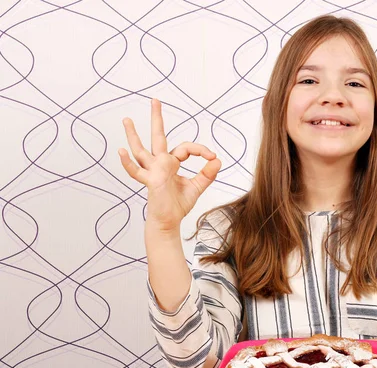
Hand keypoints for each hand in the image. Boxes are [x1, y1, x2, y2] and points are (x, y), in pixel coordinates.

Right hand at [118, 99, 220, 230]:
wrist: (169, 221)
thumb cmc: (178, 204)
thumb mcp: (197, 187)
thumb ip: (207, 174)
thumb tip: (218, 160)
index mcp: (172, 162)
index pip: (186, 148)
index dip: (201, 150)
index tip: (212, 157)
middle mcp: (160, 163)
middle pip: (158, 137)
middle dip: (157, 119)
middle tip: (155, 100)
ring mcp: (152, 171)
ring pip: (141, 149)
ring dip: (133, 134)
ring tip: (126, 119)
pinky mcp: (150, 181)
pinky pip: (136, 171)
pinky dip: (128, 163)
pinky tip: (121, 151)